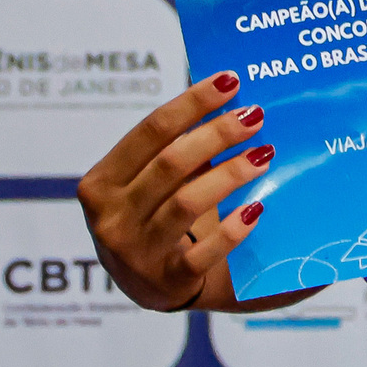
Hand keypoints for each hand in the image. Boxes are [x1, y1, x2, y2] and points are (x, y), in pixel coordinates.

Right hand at [78, 71, 272, 311]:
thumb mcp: (148, 181)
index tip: (231, 81)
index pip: (150, 130)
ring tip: (265, 154)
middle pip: (171, 163)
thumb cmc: (154, 214)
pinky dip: (233, 229)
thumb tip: (226, 92)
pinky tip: (256, 208)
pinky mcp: (167, 281)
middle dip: (218, 134)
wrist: (149, 285)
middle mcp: (111, 217)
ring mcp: (136, 252)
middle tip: (256, 116)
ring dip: (231, 174)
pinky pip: (206, 252)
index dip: (192, 103)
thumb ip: (174, 144)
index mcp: (101, 182)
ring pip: (187, 202)